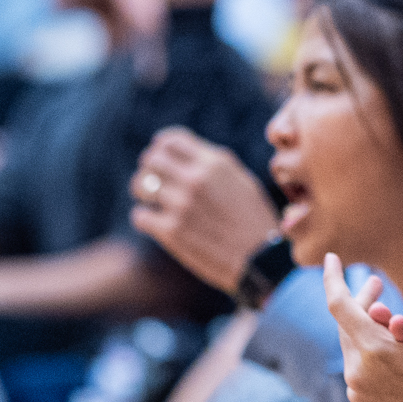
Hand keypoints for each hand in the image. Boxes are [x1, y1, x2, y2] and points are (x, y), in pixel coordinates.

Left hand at [131, 129, 280, 295]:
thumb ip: (215, 165)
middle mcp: (196, 179)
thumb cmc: (255, 221)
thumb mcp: (243, 181)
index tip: (160, 157)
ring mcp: (182, 205)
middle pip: (151, 159)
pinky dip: (143, 218)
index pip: (171, 140)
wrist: (262, 261)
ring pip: (140, 185)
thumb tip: (189, 154)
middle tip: (152, 180)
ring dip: (142, 192)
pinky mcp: (172, 232)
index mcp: (214, 163)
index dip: (161, 147)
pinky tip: (154, 222)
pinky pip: (140, 216)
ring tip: (150, 200)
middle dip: (148, 168)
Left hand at [324, 251, 402, 401]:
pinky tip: (391, 351)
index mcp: (375, 351)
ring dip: (367, 331)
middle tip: (378, 285)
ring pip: (353, 351)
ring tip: (388, 318)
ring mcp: (360, 397)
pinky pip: (358, 375)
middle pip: (347, 327)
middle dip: (361, 302)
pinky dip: (370, 358)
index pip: (338, 304)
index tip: (330, 258)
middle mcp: (359, 376)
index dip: (333, 277)